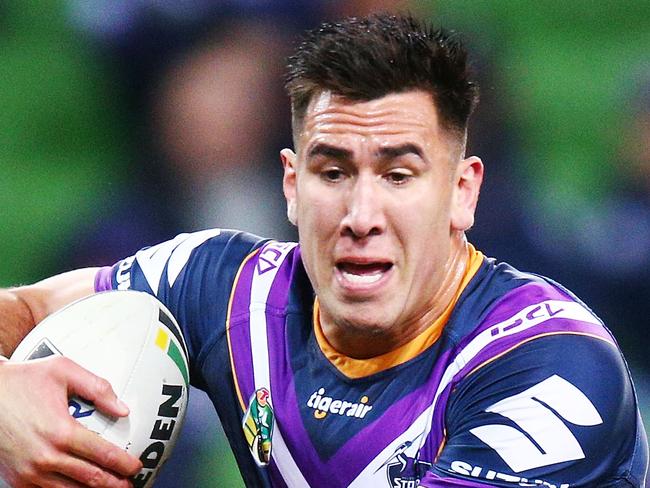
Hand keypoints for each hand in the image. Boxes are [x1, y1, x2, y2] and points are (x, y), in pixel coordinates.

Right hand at [0, 356, 141, 486]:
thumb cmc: (23, 380)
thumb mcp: (63, 371)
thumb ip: (97, 388)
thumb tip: (123, 409)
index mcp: (61, 431)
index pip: (103, 455)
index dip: (124, 464)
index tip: (136, 466)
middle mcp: (45, 457)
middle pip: (91, 479)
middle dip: (114, 484)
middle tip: (129, 484)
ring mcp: (29, 472)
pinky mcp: (16, 480)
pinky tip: (78, 487)